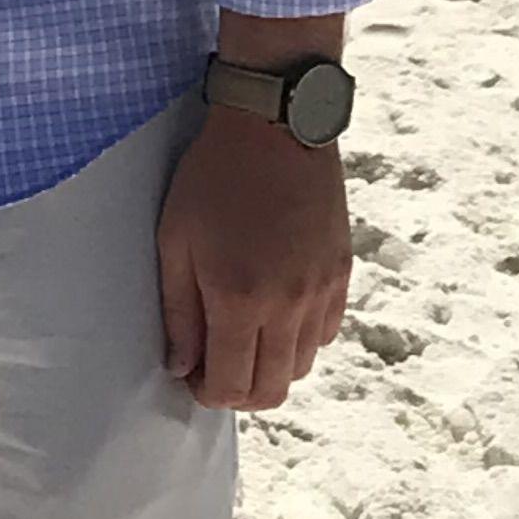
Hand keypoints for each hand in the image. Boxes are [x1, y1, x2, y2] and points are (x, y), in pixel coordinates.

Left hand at [156, 106, 352, 410]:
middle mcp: (288, 306)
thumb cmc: (216, 176)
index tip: (193, 376)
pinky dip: (300, 339)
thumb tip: (181, 365)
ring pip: (301, 367)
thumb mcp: (176, 238)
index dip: (207, 393)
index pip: (231, 386)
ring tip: (245, 334)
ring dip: (270, 366)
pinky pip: (324, 334)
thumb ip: (179, 311)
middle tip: (216, 366)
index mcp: (241, 299)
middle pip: (271, 390)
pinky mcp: (341, 275)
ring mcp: (321, 292)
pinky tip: (276, 311)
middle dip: (239, 392)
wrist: (276, 126)